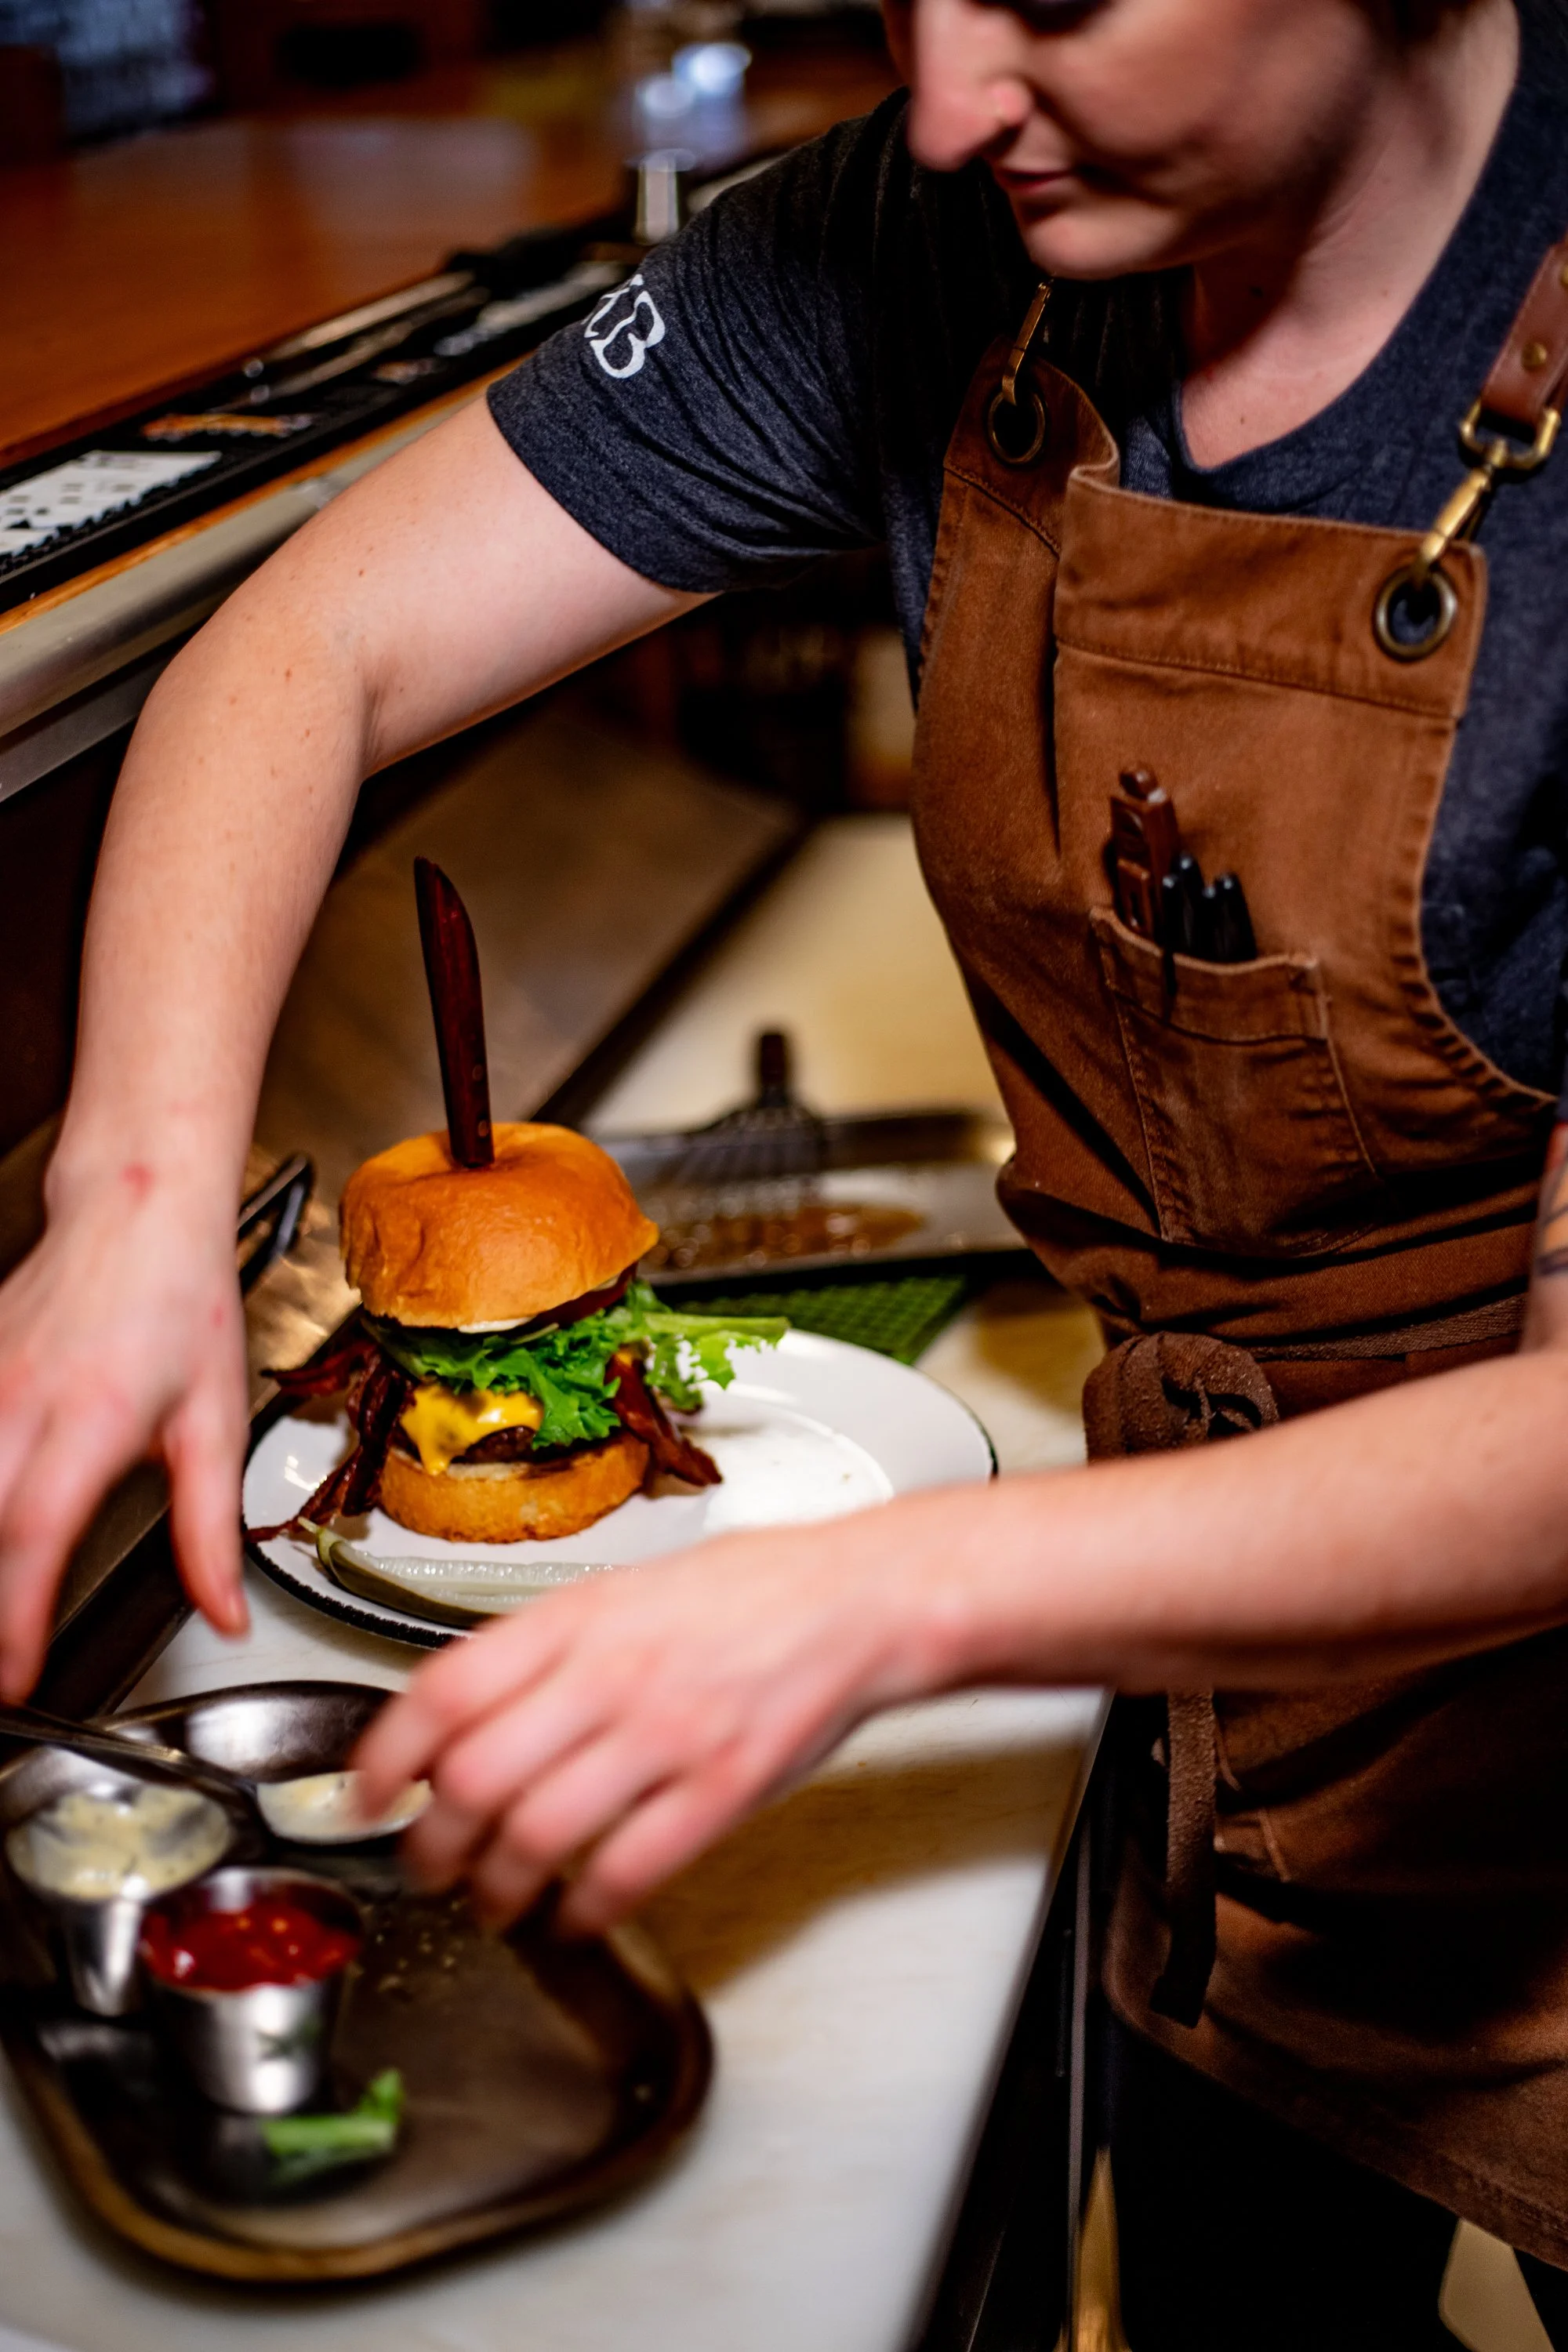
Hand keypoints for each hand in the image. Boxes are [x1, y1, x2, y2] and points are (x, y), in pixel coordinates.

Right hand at [0, 1171, 248, 1698]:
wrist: (135, 1212)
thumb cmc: (182, 1304)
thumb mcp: (216, 1420)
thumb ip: (211, 1528)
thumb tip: (224, 1611)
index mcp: (96, 1417)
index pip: (38, 1532)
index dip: (19, 1615)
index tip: (18, 1676)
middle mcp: (25, 1403)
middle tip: (0, 1672)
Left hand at [354, 1515, 946, 1933]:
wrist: (856, 1599)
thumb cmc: (749, 1591)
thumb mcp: (625, 1587)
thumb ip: (546, 1644)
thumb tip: (460, 1705)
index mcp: (577, 1618)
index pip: (445, 1690)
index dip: (385, 1755)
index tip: (365, 1796)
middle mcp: (612, 1674)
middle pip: (476, 1777)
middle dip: (431, 1842)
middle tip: (425, 1864)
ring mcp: (669, 1734)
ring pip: (540, 1834)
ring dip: (497, 1887)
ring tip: (491, 1901)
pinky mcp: (724, 1789)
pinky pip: (632, 1870)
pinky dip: (587, 1909)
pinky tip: (575, 1915)